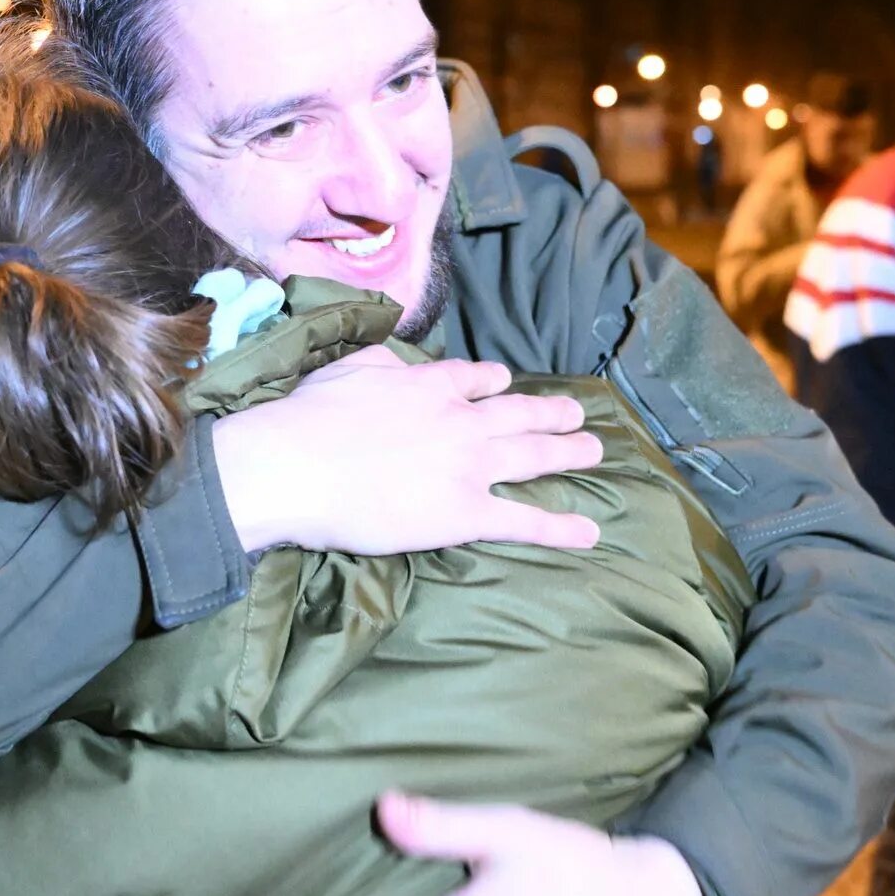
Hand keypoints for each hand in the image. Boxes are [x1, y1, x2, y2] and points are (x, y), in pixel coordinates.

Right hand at [214, 347, 602, 554]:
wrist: (299, 465)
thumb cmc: (311, 416)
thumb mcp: (349, 367)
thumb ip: (383, 363)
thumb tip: (396, 364)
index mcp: (430, 386)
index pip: (475, 379)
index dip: (495, 383)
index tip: (506, 384)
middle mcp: (462, 421)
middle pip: (519, 413)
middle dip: (551, 413)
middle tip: (578, 413)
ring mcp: (470, 466)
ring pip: (533, 456)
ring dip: (568, 451)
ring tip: (595, 450)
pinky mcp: (467, 513)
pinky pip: (524, 521)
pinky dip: (560, 527)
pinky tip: (589, 532)